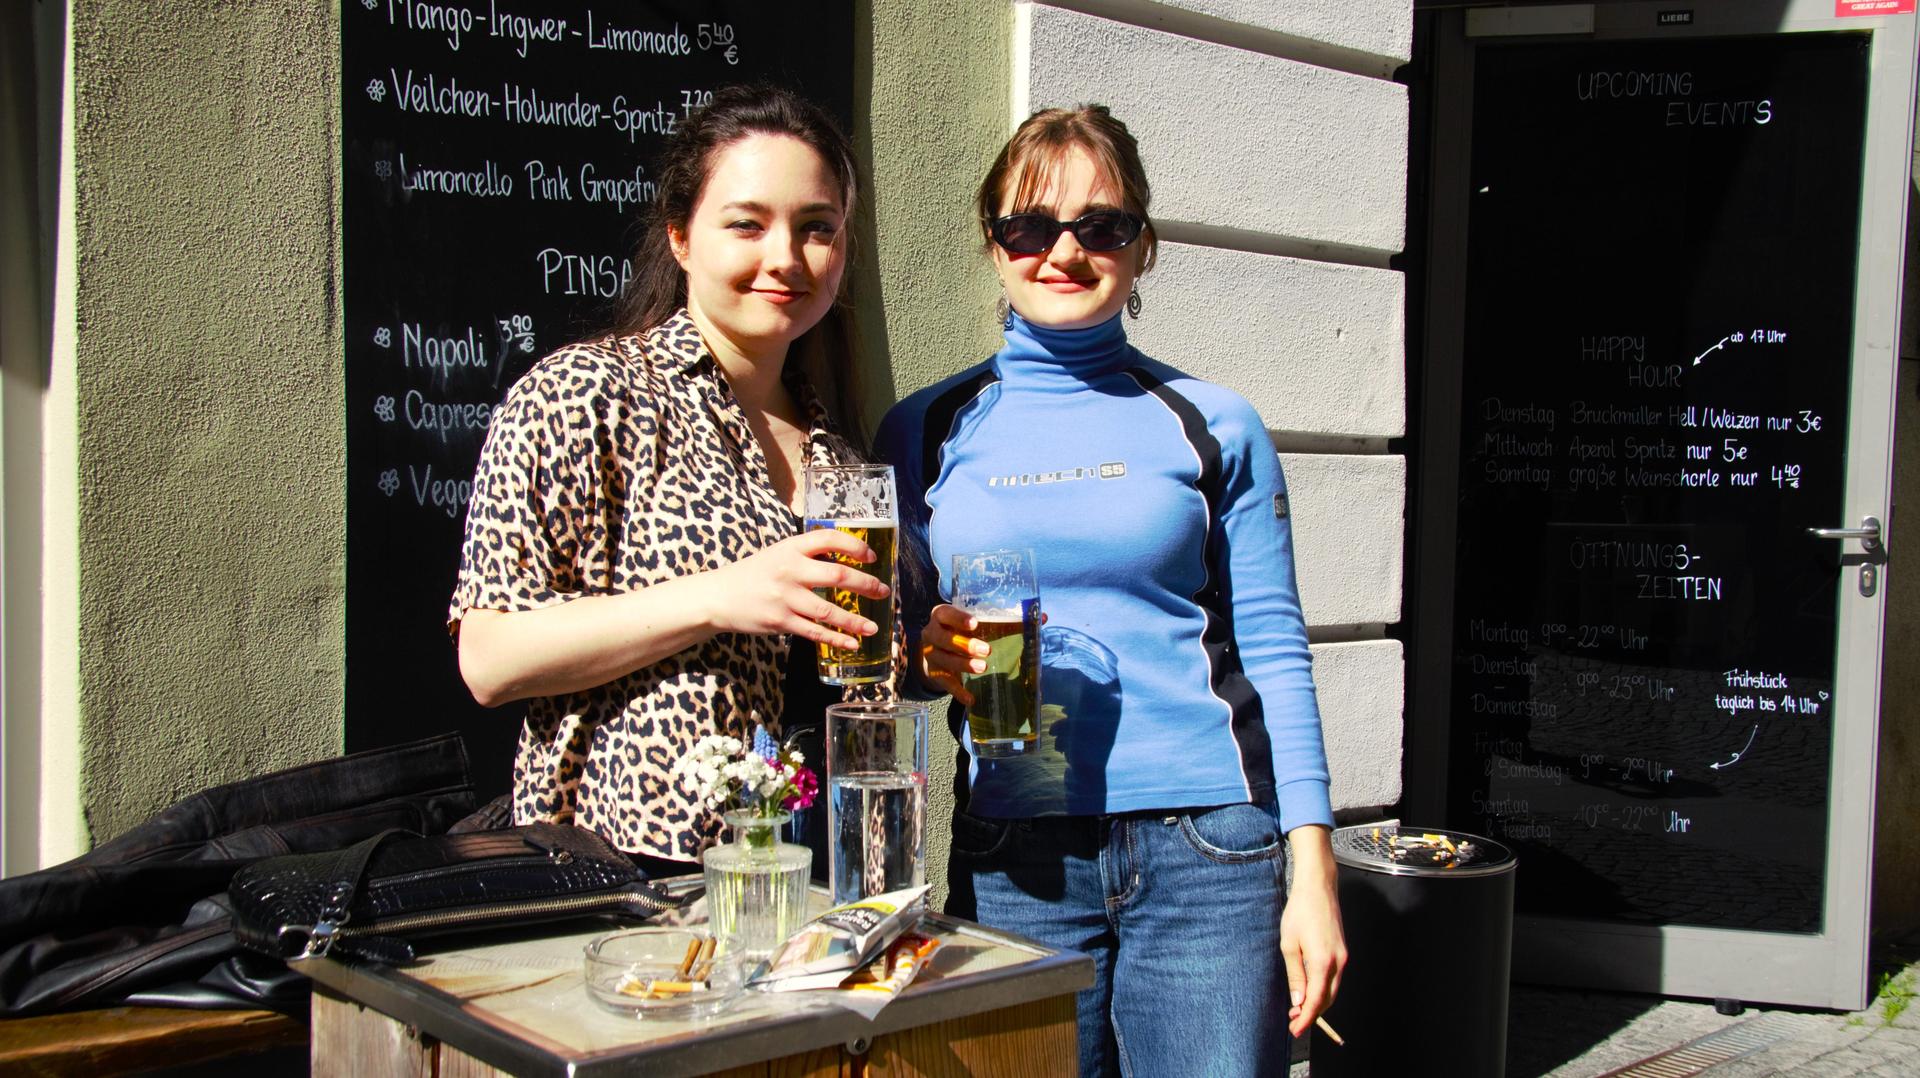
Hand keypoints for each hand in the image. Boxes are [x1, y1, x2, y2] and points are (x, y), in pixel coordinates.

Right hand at [702, 530, 889, 649]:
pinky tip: (852, 643)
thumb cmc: (754, 573)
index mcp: (791, 547)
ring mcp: (785, 597)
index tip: (872, 556)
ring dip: (854, 620)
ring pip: (828, 610)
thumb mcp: (778, 553)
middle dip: (866, 585)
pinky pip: (814, 631)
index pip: (829, 539)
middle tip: (883, 592)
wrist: (718, 596)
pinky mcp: (780, 621)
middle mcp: (790, 570)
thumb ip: (807, 555)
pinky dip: (835, 638)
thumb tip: (846, 559)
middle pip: (837, 576)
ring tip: (873, 627)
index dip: (855, 546)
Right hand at [918, 604, 986, 706]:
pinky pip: (945, 682)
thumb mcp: (971, 622)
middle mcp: (931, 633)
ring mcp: (930, 654)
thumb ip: (996, 620)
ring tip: (982, 668)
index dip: (958, 618)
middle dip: (964, 644)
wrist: (938, 649)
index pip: (946, 614)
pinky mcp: (933, 672)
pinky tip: (970, 698)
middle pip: (942, 638)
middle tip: (986, 650)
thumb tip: (1035, 620)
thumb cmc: (961, 630)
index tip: (975, 623)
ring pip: (943, 659)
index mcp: (941, 615)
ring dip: (963, 665)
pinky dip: (957, 691)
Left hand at [1280, 826, 1346, 1038]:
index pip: (1316, 1000)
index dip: (1306, 1019)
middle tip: (1293, 1022)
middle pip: (1328, 999)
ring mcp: (1343, 957)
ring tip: (1298, 1009)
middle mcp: (1338, 962)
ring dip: (1317, 1002)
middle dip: (1311, 1014)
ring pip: (1332, 990)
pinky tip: (1309, 990)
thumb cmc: (1300, 912)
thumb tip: (1298, 1001)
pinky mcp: (1343, 951)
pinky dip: (1323, 989)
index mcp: (1323, 962)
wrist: (1318, 887)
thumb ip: (1295, 974)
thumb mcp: (1289, 944)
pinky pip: (1334, 978)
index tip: (1295, 1030)